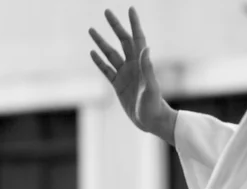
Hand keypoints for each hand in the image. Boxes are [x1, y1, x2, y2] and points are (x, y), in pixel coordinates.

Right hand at [90, 7, 175, 143]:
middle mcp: (133, 65)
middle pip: (122, 40)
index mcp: (141, 62)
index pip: (137, 37)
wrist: (151, 120)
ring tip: (92, 30)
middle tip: (106, 12)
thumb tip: (145, 48)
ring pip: (110, 53)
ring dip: (102, 41)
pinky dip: (99, 60)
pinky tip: (92, 52)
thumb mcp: (151, 86)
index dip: (133, 23)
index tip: (130, 8)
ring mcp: (124, 74)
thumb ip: (148, 68)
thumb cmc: (154, 105)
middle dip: (115, 26)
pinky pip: (106, 69)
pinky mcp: (117, 84)